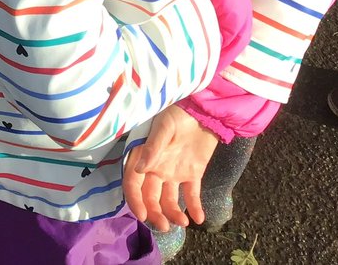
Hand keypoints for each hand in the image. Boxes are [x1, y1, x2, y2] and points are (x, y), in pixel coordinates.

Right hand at [123, 106, 218, 231]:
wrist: (204, 111)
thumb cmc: (177, 114)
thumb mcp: (164, 128)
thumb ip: (153, 148)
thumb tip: (139, 170)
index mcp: (144, 158)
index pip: (133, 183)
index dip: (135, 200)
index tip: (143, 215)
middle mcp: (156, 169)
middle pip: (151, 197)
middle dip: (155, 213)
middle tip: (164, 227)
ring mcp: (174, 173)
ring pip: (170, 200)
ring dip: (173, 213)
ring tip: (183, 223)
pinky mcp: (192, 175)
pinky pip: (192, 195)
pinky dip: (195, 208)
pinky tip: (199, 218)